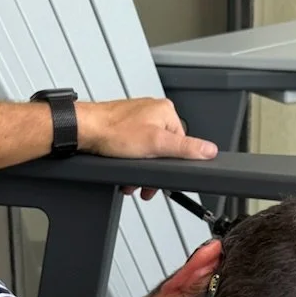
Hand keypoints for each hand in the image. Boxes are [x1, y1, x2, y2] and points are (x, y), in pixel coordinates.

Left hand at [76, 99, 216, 186]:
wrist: (85, 131)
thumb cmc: (114, 132)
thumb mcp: (157, 144)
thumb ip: (186, 149)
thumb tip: (209, 150)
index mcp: (166, 111)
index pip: (182, 144)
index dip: (172, 165)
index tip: (161, 178)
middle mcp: (153, 111)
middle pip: (164, 149)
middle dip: (154, 170)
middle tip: (144, 185)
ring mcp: (138, 118)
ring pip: (149, 151)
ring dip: (141, 169)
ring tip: (131, 179)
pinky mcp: (125, 126)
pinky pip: (135, 148)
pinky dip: (131, 161)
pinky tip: (123, 167)